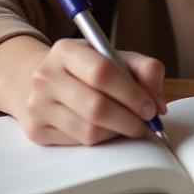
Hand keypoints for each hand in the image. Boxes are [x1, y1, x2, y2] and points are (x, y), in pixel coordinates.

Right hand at [0, 36, 168, 146]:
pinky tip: (108, 130)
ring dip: (117, 132)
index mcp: (65, 50)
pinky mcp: (36, 131)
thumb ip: (143, 69)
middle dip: (129, 119)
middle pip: (96, 107)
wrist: (38, 81)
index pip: (102, 72)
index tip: (151, 107)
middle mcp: (46, 76)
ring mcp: (37, 105)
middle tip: (146, 123)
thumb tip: (158, 102)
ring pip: (89, 130)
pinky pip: (78, 143)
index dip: (132, 93)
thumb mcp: (112, 56)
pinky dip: (101, 140)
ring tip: (129, 126)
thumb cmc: (84, 69)